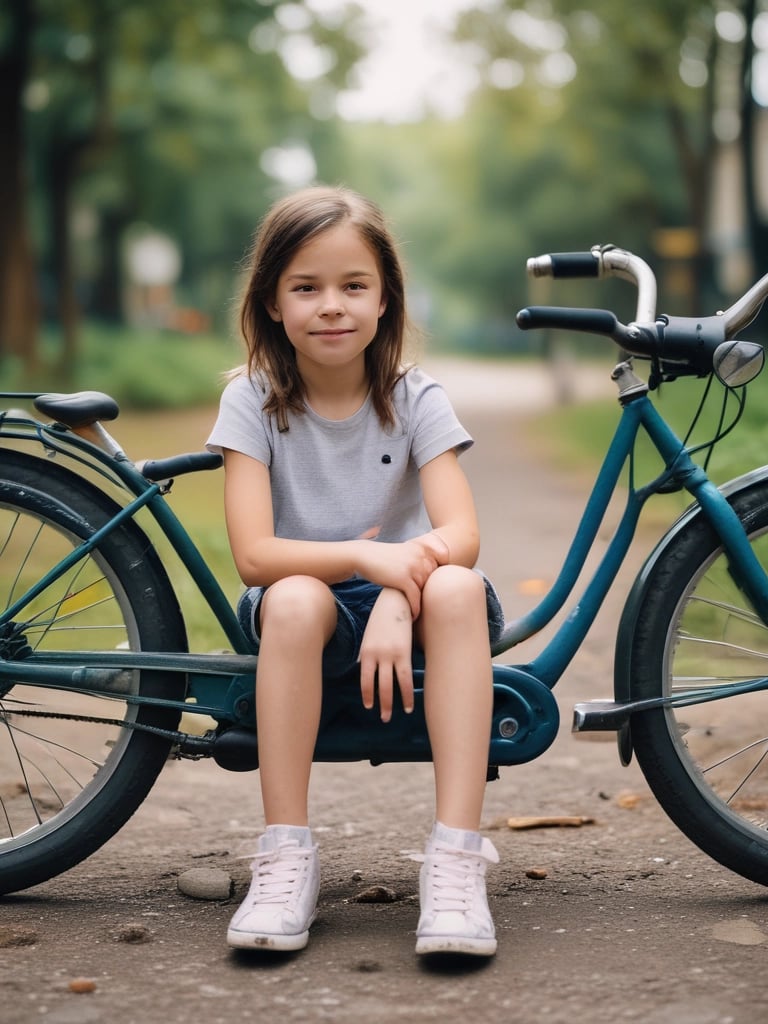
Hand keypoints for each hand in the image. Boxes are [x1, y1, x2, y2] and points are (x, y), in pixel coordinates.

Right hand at [355, 532, 448, 617]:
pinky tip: (413, 617)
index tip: (431, 586)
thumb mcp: (406, 552)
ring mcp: (412, 568)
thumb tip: (435, 579)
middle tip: (424, 604)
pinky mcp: (403, 579)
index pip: (443, 563)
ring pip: (424, 590)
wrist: (363, 556)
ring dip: (421, 603)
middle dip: (427, 591)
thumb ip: (421, 561)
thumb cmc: (384, 558)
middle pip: (432, 580)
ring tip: (418, 612)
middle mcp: (420, 556)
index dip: (439, 576)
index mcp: (422, 548)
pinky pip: (415, 598)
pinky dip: (415, 609)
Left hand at [359, 589, 413, 722]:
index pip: (365, 679)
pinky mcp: (403, 652)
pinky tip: (409, 705)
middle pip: (377, 686)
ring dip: (392, 703)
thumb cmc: (383, 618)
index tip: (369, 706)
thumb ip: (368, 652)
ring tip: (394, 716)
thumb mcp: (370, 635)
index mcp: (366, 652)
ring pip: (390, 685)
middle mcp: (376, 656)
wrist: (395, 600)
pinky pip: (405, 678)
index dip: (367, 694)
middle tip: (383, 718)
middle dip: (380, 704)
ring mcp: (389, 655)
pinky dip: (406, 693)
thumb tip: (365, 665)